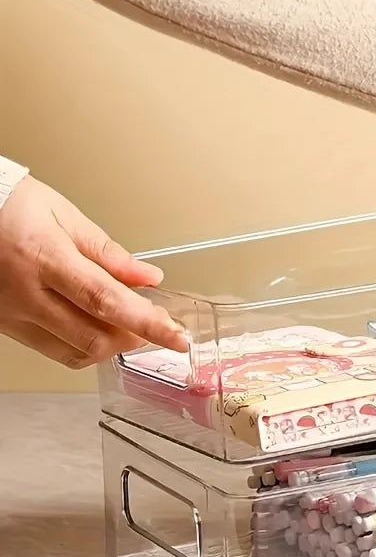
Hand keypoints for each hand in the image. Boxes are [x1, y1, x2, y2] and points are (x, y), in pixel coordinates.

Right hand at [0, 177, 187, 368]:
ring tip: (131, 326)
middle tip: (159, 326)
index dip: (147, 323)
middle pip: (93, 337)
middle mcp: (25, 293)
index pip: (108, 301)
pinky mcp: (5, 325)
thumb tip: (148, 277)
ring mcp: (11, 314)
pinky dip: (84, 346)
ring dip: (112, 346)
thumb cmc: (7, 204)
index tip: (177, 335)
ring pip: (74, 352)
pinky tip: (98, 329)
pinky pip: (53, 350)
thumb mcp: (65, 215)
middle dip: (135, 338)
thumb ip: (109, 253)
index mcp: (45, 258)